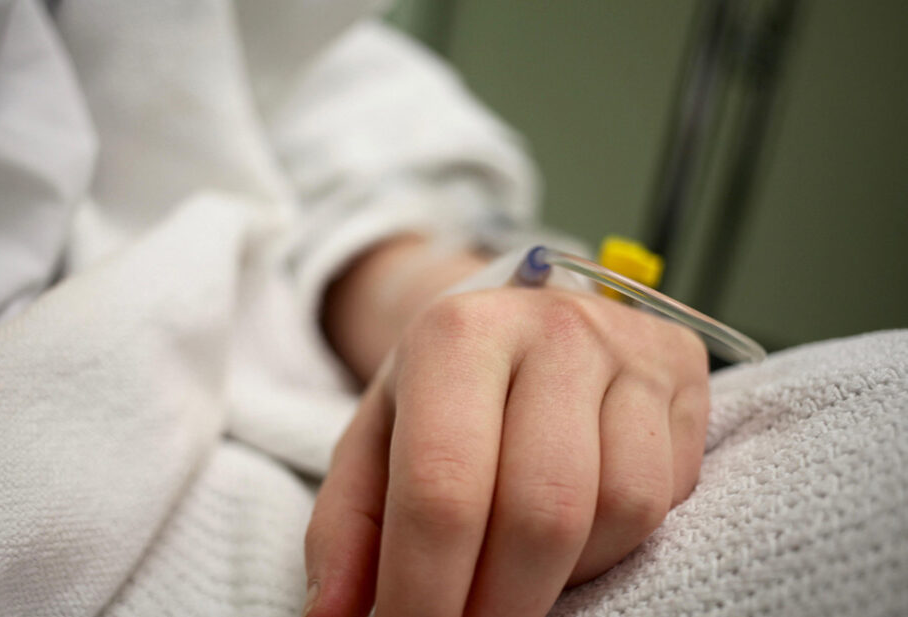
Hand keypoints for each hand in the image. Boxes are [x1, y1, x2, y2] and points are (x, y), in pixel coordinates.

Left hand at [307, 280, 709, 616]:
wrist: (522, 319)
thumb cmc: (445, 392)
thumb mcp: (377, 440)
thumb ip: (348, 526)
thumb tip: (333, 616)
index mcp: (457, 335)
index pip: (443, 488)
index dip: (424, 589)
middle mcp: (552, 328)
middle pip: (542, 509)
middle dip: (501, 605)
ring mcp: (628, 344)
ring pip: (622, 508)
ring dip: (569, 572)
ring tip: (521, 571)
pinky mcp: (682, 368)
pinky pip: (670, 492)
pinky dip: (621, 538)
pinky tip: (578, 530)